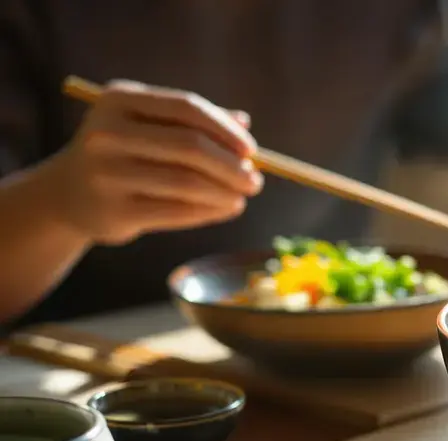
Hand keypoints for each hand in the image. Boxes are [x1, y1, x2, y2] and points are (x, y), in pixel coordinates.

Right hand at [43, 80, 262, 245]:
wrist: (69, 193)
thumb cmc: (125, 152)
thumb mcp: (149, 125)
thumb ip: (193, 121)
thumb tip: (244, 124)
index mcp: (119, 100)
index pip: (186, 108)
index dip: (225, 130)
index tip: (251, 151)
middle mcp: (107, 132)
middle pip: (189, 146)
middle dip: (231, 166)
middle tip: (255, 181)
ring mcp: (106, 173)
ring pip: (187, 183)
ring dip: (225, 192)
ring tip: (242, 197)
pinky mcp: (113, 211)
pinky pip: (177, 211)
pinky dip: (210, 211)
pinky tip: (226, 209)